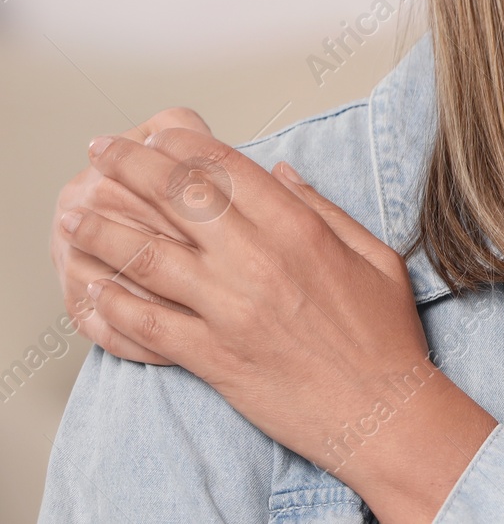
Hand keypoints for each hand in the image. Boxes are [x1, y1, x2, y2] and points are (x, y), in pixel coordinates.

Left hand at [61, 127, 496, 522]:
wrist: (381, 412)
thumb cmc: (385, 337)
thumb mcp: (375, 255)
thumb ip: (324, 209)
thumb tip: (281, 172)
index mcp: (300, 231)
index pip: (226, 169)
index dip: (182, 144)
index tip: (156, 133)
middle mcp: (259, 262)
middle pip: (177, 199)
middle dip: (130, 166)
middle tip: (101, 151)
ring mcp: (230, 310)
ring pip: (149, 256)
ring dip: (104, 230)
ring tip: (76, 213)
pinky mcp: (212, 357)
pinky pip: (147, 324)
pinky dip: (113, 304)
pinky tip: (91, 285)